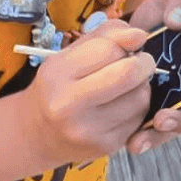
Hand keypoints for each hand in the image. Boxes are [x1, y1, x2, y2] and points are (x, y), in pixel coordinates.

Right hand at [22, 20, 157, 165]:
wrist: (37, 134)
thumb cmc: (57, 87)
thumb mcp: (68, 55)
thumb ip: (104, 36)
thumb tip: (139, 35)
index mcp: (56, 74)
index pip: (108, 49)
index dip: (124, 43)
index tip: (126, 46)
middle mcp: (68, 104)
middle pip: (128, 73)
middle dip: (143, 63)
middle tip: (140, 62)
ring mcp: (88, 129)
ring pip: (140, 97)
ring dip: (140, 87)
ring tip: (124, 87)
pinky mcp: (105, 145)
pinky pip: (139, 118)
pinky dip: (136, 107)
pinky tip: (120, 106)